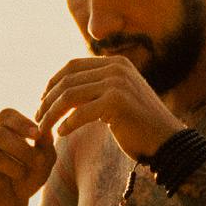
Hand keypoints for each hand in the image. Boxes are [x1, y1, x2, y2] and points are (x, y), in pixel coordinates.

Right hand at [0, 108, 54, 205]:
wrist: (11, 204)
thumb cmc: (27, 177)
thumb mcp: (43, 160)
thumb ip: (46, 143)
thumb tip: (43, 128)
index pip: (5, 115)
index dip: (21, 123)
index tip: (37, 136)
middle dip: (23, 150)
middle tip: (38, 162)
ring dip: (16, 169)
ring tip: (21, 175)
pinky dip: (0, 182)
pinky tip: (2, 185)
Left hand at [36, 55, 180, 159]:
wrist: (167, 142)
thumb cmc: (140, 125)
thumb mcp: (118, 98)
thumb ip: (99, 88)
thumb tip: (68, 89)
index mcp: (116, 63)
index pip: (73, 66)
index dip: (53, 82)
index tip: (42, 100)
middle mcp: (116, 68)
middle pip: (68, 80)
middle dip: (48, 100)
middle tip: (37, 118)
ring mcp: (117, 83)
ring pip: (70, 96)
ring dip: (52, 114)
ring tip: (43, 129)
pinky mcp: (117, 102)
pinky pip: (81, 113)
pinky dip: (68, 125)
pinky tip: (61, 134)